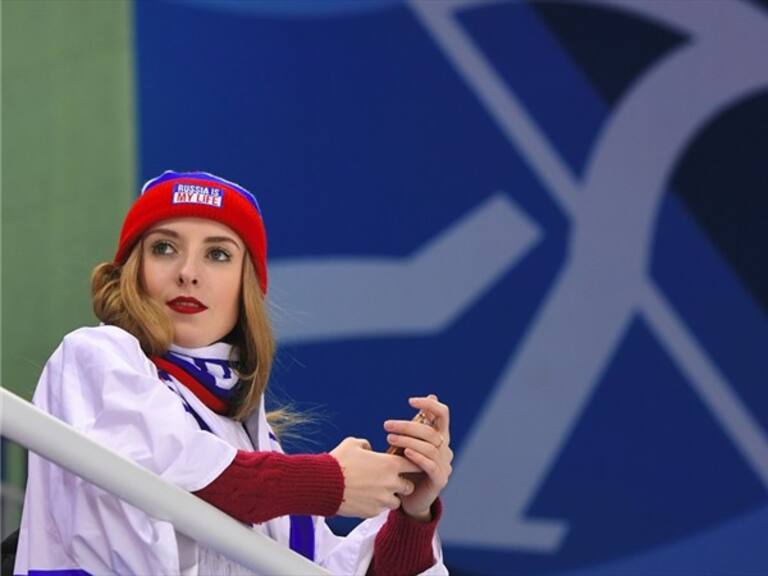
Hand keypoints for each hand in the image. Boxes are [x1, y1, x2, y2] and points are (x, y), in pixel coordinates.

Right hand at [330, 437, 421, 517]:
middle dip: (402, 484)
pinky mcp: (372, 512)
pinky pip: (380, 510)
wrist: (323, 483)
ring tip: (377, 492)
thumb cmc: (338, 461)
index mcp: (389, 464)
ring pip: (396, 502)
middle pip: (409, 487)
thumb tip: (369, 449)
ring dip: (390, 498)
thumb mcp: (352, 444)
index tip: (407, 465)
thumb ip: (365, 445)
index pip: (414, 465)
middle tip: (391, 481)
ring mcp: (382, 499)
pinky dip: (375, 506)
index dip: (412, 465)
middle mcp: (390, 483)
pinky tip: (364, 499)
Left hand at [384, 395, 452, 520]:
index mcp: (440, 436)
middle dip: (407, 426)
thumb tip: (426, 398)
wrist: (410, 498)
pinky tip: (405, 453)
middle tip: (387, 425)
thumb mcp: (408, 444)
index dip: (429, 404)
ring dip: (408, 441)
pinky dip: (418, 457)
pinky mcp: (440, 479)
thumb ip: (416, 426)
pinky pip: (430, 465)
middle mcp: (445, 448)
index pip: (442, 414)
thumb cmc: (407, 467)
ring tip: (389, 438)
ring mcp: (444, 464)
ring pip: (429, 448)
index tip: (410, 401)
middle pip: (430, 431)